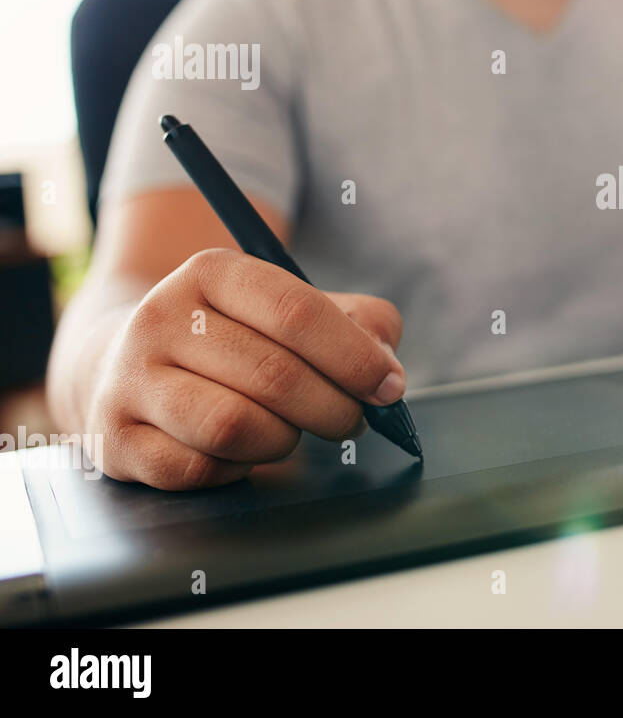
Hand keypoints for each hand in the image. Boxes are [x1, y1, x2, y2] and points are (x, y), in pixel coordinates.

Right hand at [86, 248, 406, 489]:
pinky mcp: (114, 437)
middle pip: (274, 375)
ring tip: (291, 432)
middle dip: (333, 408)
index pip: (297, 312)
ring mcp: (130, 378)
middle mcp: (161, 316)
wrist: (126, 362)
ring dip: (283, 440)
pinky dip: (235, 469)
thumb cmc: (237, 338)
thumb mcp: (293, 309)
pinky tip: (241, 452)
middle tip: (351, 420)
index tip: (389, 387)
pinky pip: (195, 469)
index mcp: (213, 272)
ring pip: (233, 426)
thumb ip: (357, 324)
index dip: (355, 357)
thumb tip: (387, 370)